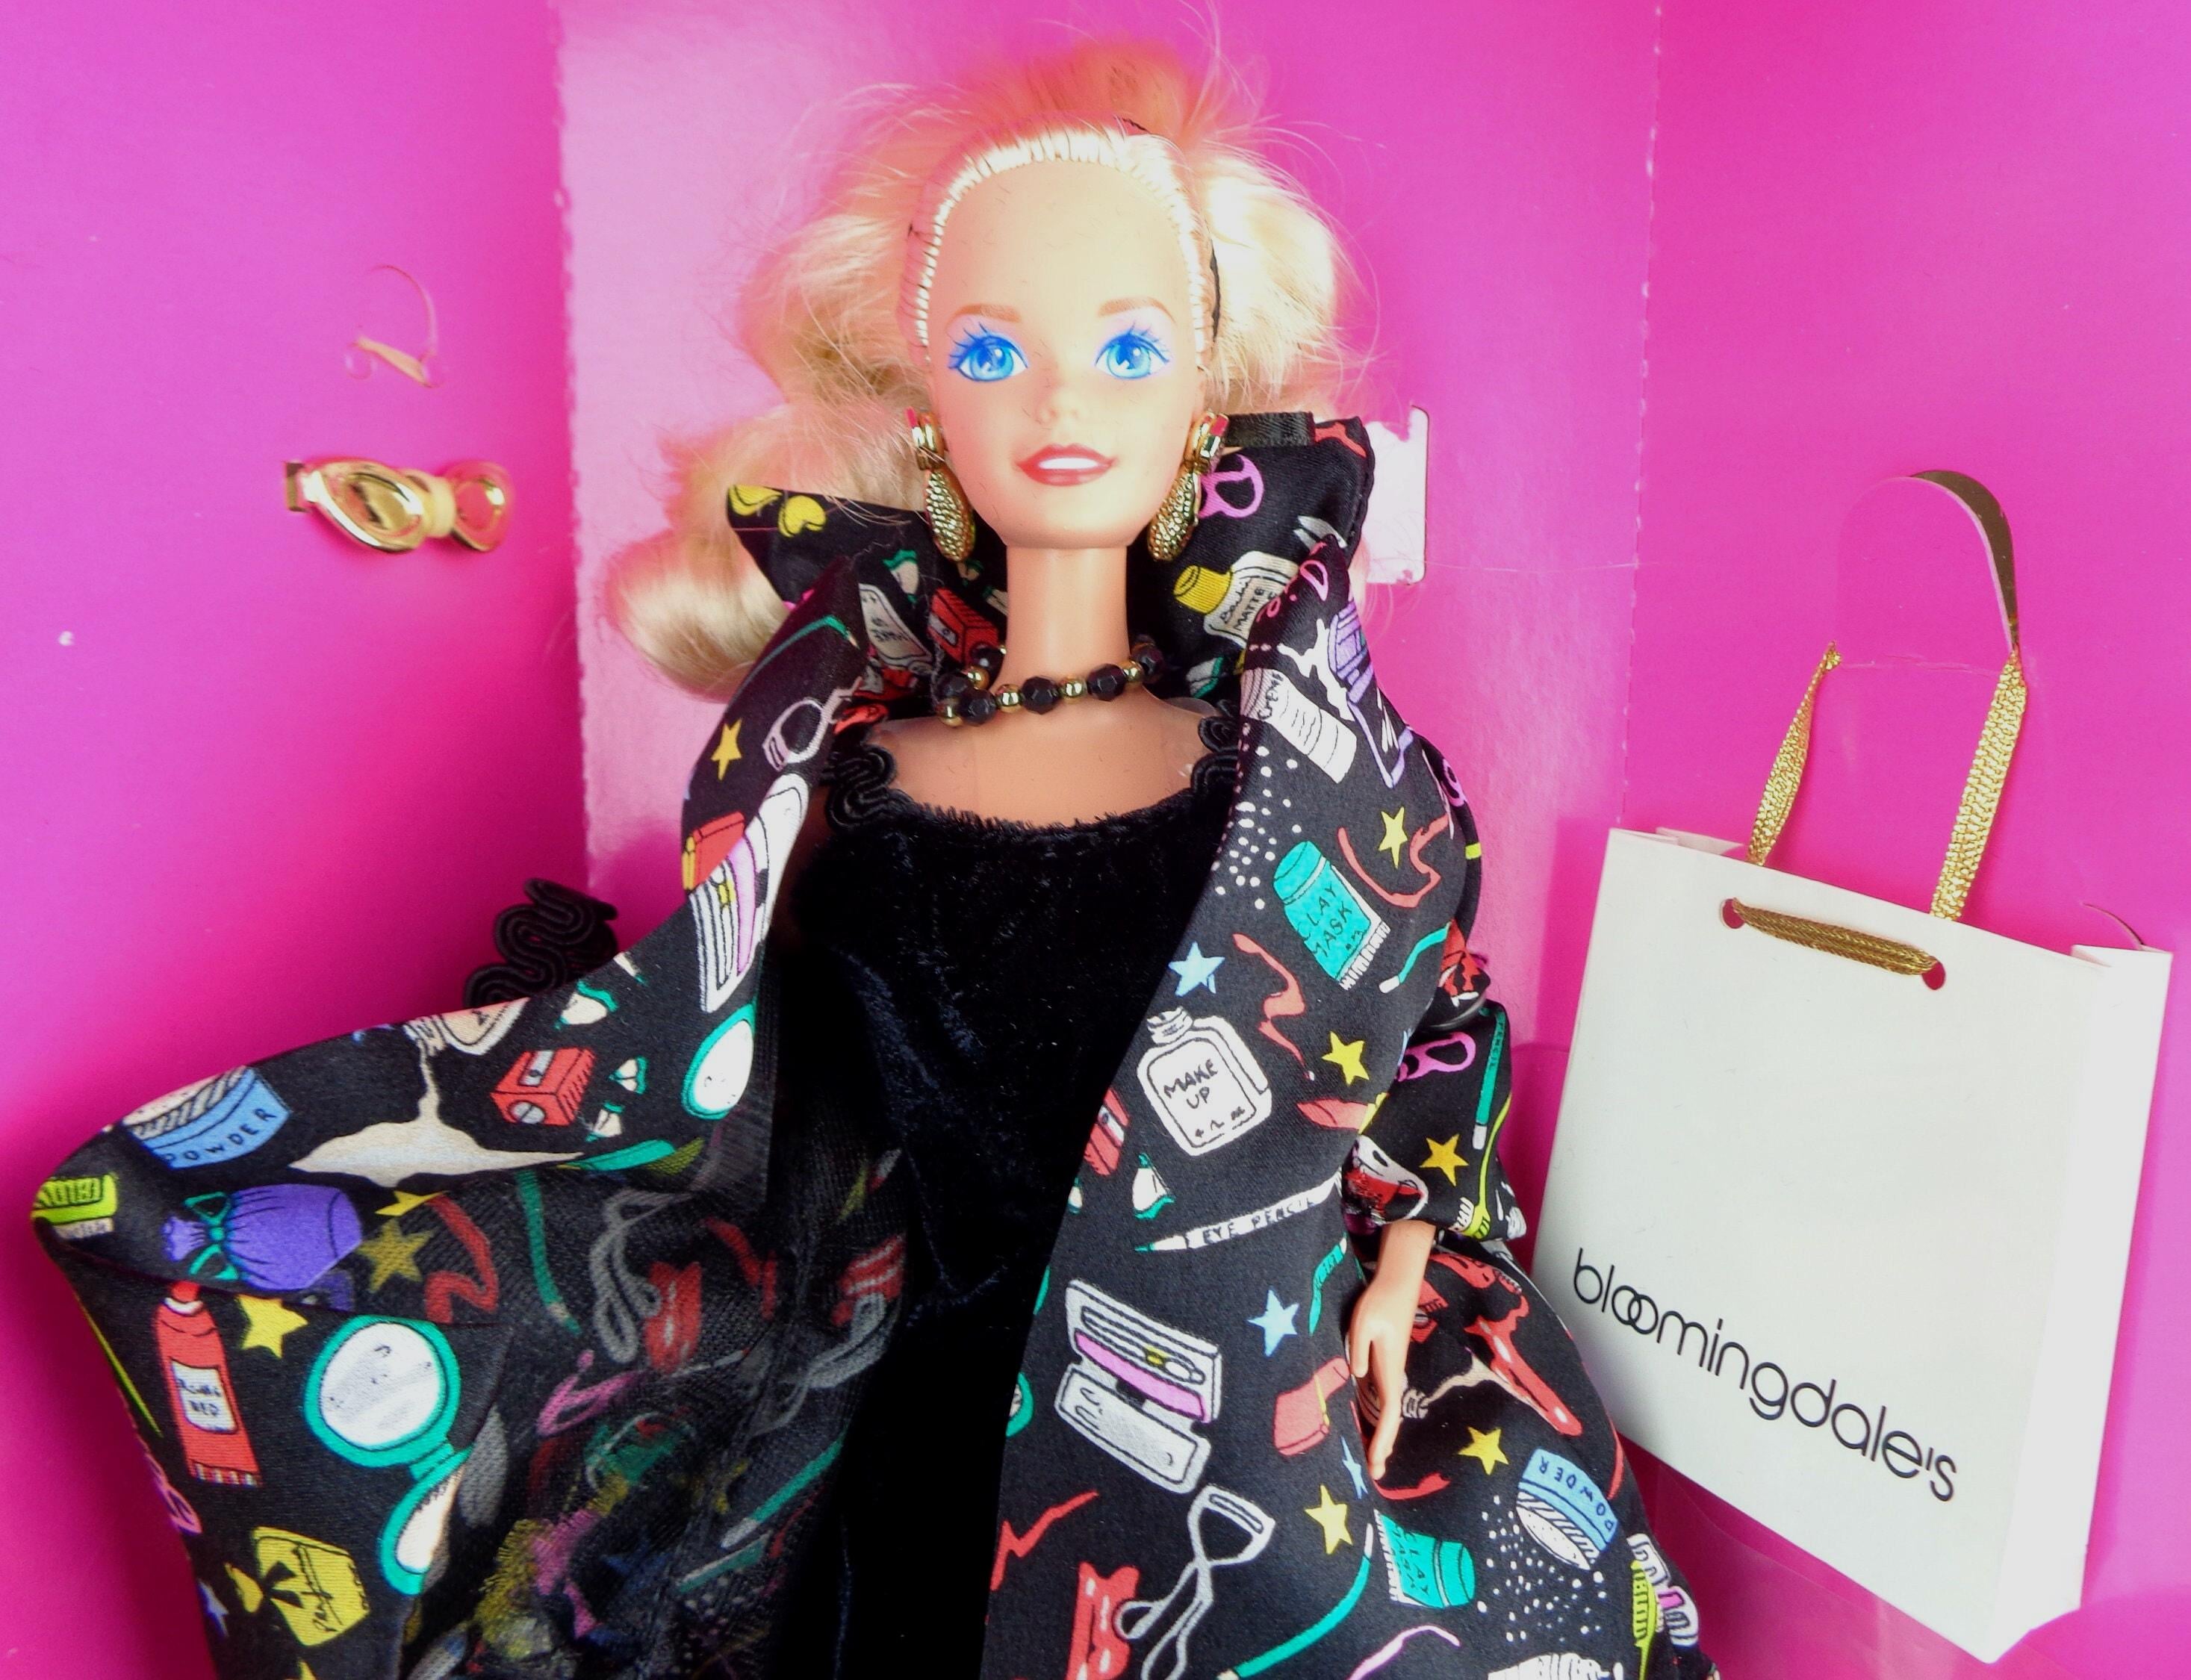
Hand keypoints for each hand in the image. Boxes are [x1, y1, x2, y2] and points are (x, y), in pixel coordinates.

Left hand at [1347, 1276, 1415, 1482]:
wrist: (1396, 1285)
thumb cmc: (1378, 1303)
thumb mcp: (1363, 1324)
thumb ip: (1359, 1350)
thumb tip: (1357, 1375)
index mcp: (1388, 1370)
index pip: (1388, 1414)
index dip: (1382, 1439)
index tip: (1376, 1461)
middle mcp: (1391, 1376)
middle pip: (1389, 1420)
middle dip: (1383, 1446)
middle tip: (1374, 1474)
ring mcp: (1388, 1372)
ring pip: (1385, 1412)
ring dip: (1380, 1436)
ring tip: (1372, 1462)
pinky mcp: (1382, 1365)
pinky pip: (1379, 1400)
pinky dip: (1376, 1420)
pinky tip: (1367, 1429)